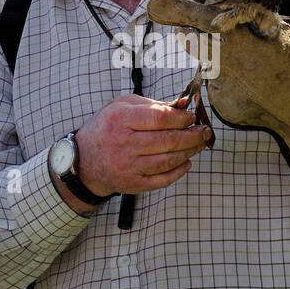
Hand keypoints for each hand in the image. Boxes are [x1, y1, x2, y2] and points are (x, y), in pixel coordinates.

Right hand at [74, 94, 212, 197]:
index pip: (159, 118)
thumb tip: (184, 105)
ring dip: (189, 152)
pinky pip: (163, 179)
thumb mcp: (123, 107)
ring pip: (168, 160)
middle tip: (205, 131)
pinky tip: (187, 162)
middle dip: (192, 135)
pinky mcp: (132, 184)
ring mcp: (128, 166)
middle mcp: (123, 143)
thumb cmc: (108, 127)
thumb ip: (153, 105)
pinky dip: (179, 171)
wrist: (84, 160)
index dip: (181, 117)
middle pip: (168, 140)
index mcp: (120, 119)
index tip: (192, 116)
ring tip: (199, 144)